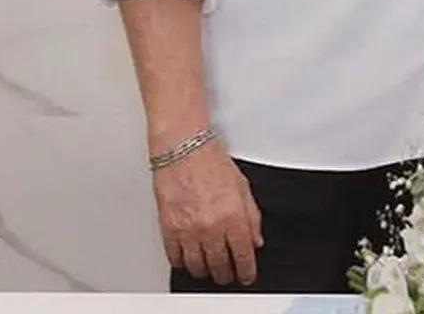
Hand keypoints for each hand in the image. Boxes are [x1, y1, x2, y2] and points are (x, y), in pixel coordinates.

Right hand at [151, 141, 263, 285]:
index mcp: (233, 216)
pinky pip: (176, 258)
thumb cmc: (210, 161)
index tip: (246, 275)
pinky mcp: (168, 228)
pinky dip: (183, 262)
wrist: (182, 147)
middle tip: (228, 273)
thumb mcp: (242, 187)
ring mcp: (188, 230)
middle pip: (220, 267)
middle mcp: (211, 226)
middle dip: (226, 274)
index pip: (244, 256)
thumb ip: (251, 216)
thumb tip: (255, 239)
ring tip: (209, 267)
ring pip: (198, 267)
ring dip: (205, 270)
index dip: (246, 271)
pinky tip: (189, 257)